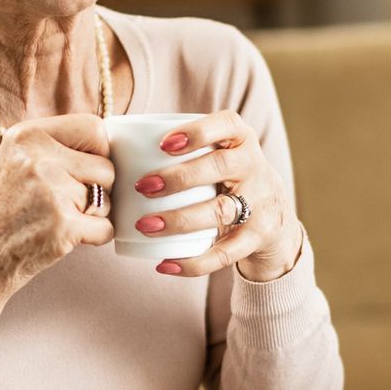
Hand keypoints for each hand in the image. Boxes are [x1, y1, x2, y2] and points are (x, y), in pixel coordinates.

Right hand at [0, 114, 115, 351]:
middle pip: (106, 167)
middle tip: (66, 203)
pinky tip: (63, 238)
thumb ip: (55, 147)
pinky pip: (106, 227)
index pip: (94, 128)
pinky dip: (94, 237)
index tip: (85, 168)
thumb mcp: (14, 161)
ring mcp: (52, 192)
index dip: (99, 151)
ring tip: (55, 220)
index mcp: (27, 135)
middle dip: (98, 188)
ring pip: (107, 199)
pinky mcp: (64, 226)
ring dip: (92, 214)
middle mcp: (38, 158)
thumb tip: (109, 143)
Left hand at [130, 110, 303, 282]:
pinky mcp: (258, 237)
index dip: (197, 132)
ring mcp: (260, 203)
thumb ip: (185, 149)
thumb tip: (114, 146)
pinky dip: (194, 262)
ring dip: (180, 219)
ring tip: (145, 225)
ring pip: (220, 211)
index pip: (227, 125)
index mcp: (241, 139)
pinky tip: (165, 264)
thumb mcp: (220, 154)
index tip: (163, 144)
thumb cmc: (228, 179)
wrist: (276, 217)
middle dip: (179, 177)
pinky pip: (226, 253)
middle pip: (220, 167)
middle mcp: (254, 167)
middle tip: (142, 186)